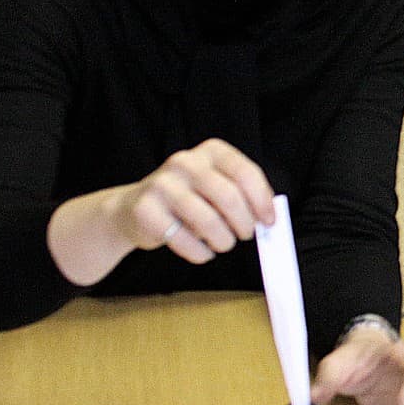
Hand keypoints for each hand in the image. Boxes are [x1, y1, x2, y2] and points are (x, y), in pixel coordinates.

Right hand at [115, 138, 275, 264]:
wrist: (134, 208)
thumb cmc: (188, 199)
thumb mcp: (217, 186)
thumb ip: (243, 196)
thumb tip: (268, 218)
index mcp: (210, 151)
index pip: (245, 173)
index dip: (262, 201)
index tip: (269, 221)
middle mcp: (185, 162)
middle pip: (228, 197)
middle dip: (244, 223)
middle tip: (246, 235)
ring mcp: (162, 184)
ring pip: (208, 221)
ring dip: (223, 240)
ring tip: (223, 243)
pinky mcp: (145, 210)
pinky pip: (184, 240)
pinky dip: (201, 253)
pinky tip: (203, 252)